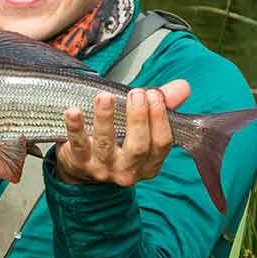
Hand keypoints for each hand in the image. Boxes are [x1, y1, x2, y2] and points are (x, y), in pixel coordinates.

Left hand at [54, 81, 190, 186]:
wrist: (82, 165)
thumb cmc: (118, 141)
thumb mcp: (143, 127)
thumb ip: (162, 106)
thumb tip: (182, 87)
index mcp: (149, 164)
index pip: (161, 144)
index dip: (160, 117)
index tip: (154, 94)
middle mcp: (128, 170)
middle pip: (138, 147)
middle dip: (138, 118)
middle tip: (136, 94)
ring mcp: (103, 168)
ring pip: (106, 144)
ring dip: (106, 118)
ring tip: (105, 96)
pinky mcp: (79, 162)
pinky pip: (78, 144)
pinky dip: (75, 127)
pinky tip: (74, 111)